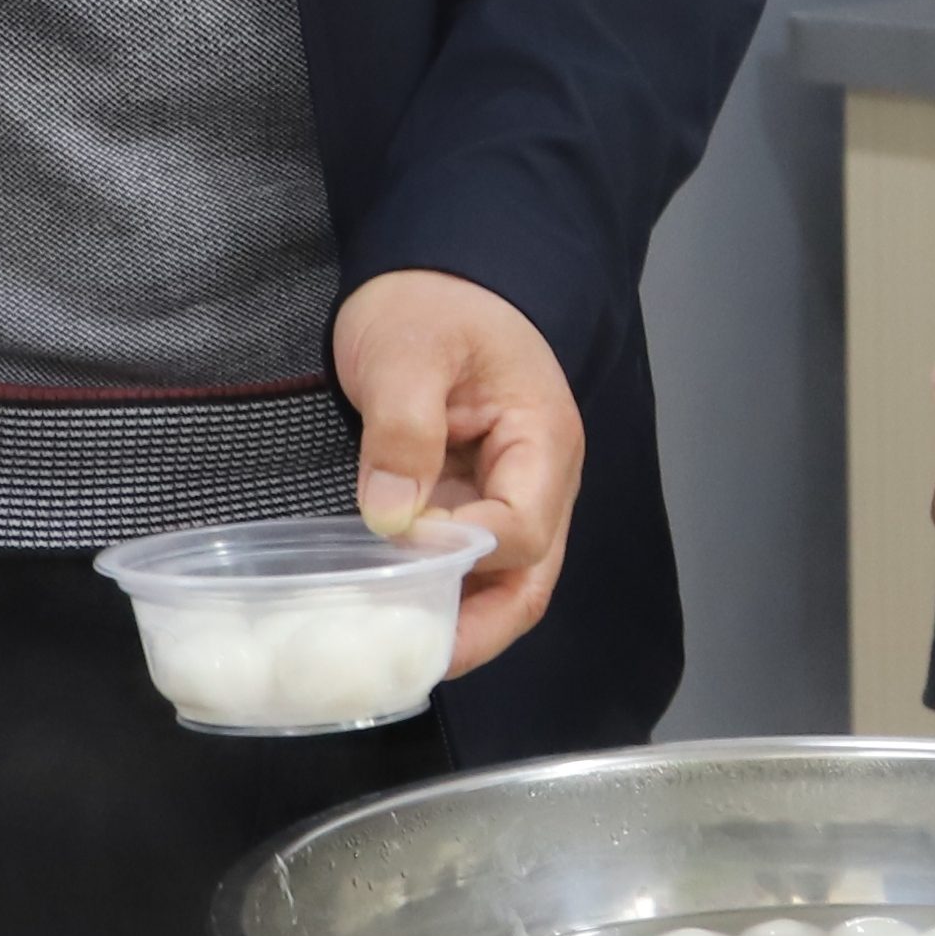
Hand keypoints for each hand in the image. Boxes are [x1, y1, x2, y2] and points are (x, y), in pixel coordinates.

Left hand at [334, 269, 580, 669]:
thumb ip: (403, 430)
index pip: (522, 526)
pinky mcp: (473, 503)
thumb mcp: (406, 349)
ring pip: (504, 584)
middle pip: (529, 579)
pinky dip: (441, 598)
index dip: (467, 552)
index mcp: (543, 439)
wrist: (432, 275)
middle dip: (480, 628)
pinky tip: (397, 617)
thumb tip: (391, 519)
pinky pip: (470, 567)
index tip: (405, 548)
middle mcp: (539, 480)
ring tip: (403, 655)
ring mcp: (508, 496)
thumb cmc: (429, 302)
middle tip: (417, 660)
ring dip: (461, 622)